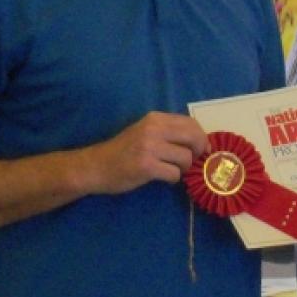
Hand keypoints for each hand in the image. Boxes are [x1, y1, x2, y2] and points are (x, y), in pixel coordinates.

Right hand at [81, 112, 209, 194]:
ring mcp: (149, 147)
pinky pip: (174, 174)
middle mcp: (153, 129)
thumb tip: (200, 141)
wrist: (96, 166)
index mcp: (155, 118)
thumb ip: (169, 132)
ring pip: (185, 158)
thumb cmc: (123, 150)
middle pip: (193, 137)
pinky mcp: (146, 166)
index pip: (190, 122)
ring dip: (183, 168)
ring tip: (172, 170)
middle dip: (198, 152)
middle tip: (192, 161)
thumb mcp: (145, 132)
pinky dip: (173, 179)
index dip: (201, 137)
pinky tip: (163, 177)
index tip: (201, 149)